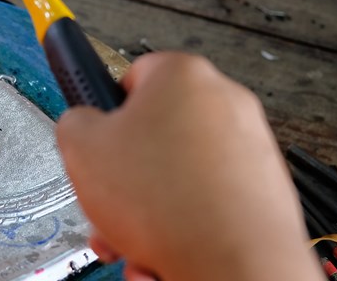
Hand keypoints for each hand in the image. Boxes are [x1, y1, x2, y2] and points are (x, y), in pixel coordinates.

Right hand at [55, 53, 322, 280]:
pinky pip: (206, 199)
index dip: (106, 110)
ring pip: (177, 173)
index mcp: (181, 74)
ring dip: (147, 207)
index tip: (96, 130)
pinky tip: (162, 250)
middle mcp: (223, 101)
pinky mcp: (263, 186)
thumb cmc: (170, 204)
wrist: (234, 264)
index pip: (131, 75)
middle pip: (153, 132)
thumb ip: (74, 121)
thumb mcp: (81, 148)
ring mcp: (249, 145)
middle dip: (124, 173)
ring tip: (132, 238)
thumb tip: (80, 123)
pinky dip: (181, 223)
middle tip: (108, 198)